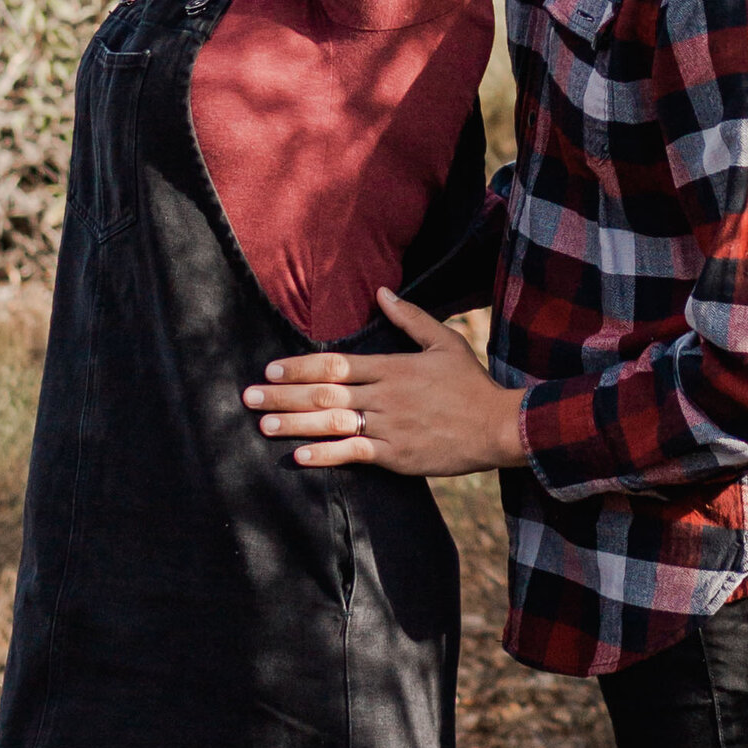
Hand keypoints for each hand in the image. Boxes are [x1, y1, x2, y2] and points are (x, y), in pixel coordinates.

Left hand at [243, 290, 531, 475]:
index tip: (269, 369)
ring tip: (263, 425)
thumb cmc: (471, 384)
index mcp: (392, 366)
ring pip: (332, 422)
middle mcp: (384, 395)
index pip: (335, 363)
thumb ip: (409, 317)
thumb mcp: (444, 341)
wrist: (499, 426)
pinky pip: (354, 454)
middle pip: (324, 392)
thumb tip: (380, 292)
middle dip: (283, 394)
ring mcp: (389, 426)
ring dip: (295, 423)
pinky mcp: (397, 456)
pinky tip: (300, 456)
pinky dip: (326, 455)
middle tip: (248, 397)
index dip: (299, 366)